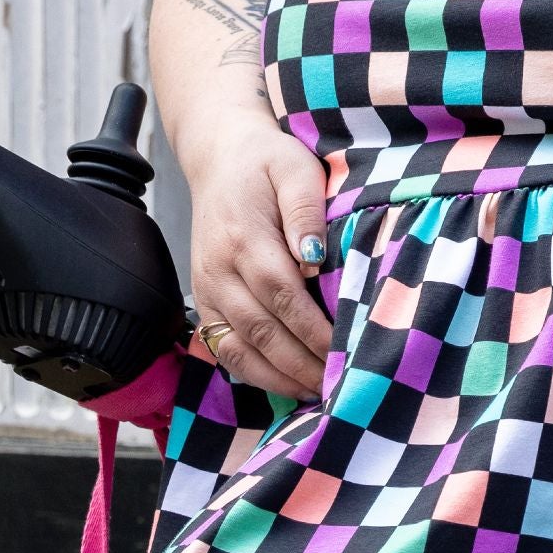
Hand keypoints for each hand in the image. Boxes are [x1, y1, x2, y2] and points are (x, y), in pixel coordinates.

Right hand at [180, 111, 333, 400]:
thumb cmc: (268, 164)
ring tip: (320, 393)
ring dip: (280, 377)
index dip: (314, 329)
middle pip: (262, 330)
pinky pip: (225, 349)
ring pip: (241, 348)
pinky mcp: (204, 303)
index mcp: (244, 238)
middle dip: (303, 363)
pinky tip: (288, 384)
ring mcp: (207, 290)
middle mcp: (219, 270)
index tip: (347, 351)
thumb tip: (314, 257)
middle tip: (342, 384)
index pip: (282, 295)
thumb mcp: (294, 168)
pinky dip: (255, 374)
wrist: (221, 160)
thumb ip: (306, 210)